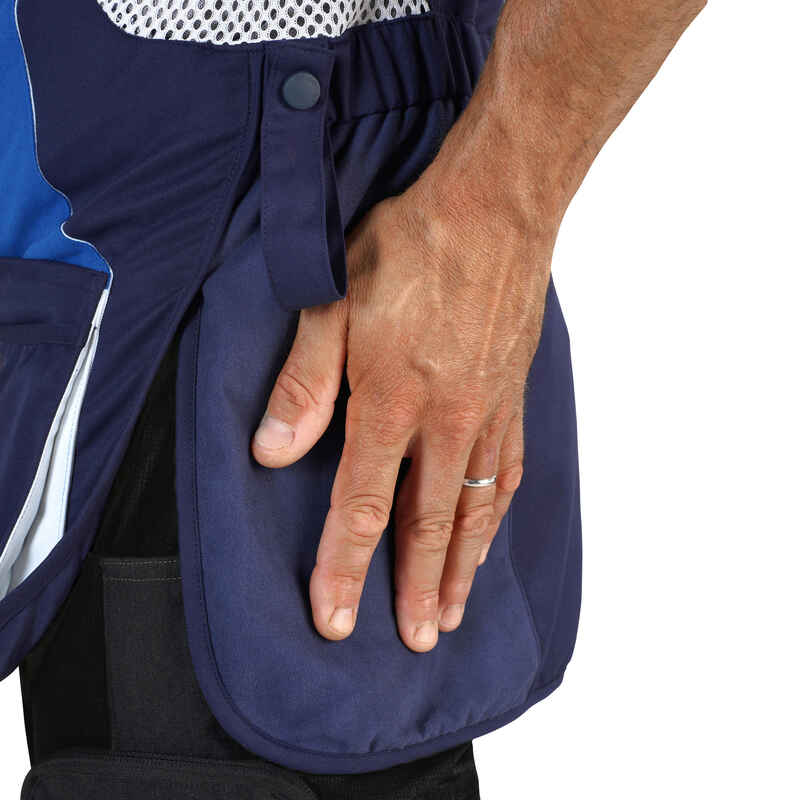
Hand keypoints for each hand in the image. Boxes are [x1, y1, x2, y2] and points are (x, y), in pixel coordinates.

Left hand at [251, 166, 553, 651]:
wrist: (495, 208)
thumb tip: (272, 453)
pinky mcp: (513, 397)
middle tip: (413, 641)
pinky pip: (508, 473)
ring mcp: (487, 413)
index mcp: (393, 401)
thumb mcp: (333, 303)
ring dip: (460, 568)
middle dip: (415, 590)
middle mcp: (446, 421)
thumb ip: (304, 386)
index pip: (363, 506)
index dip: (344, 568)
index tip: (335, 621)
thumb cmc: (411, 247)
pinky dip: (496, 518)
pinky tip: (489, 537)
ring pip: (475, 510)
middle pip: (427, 525)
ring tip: (452, 613)